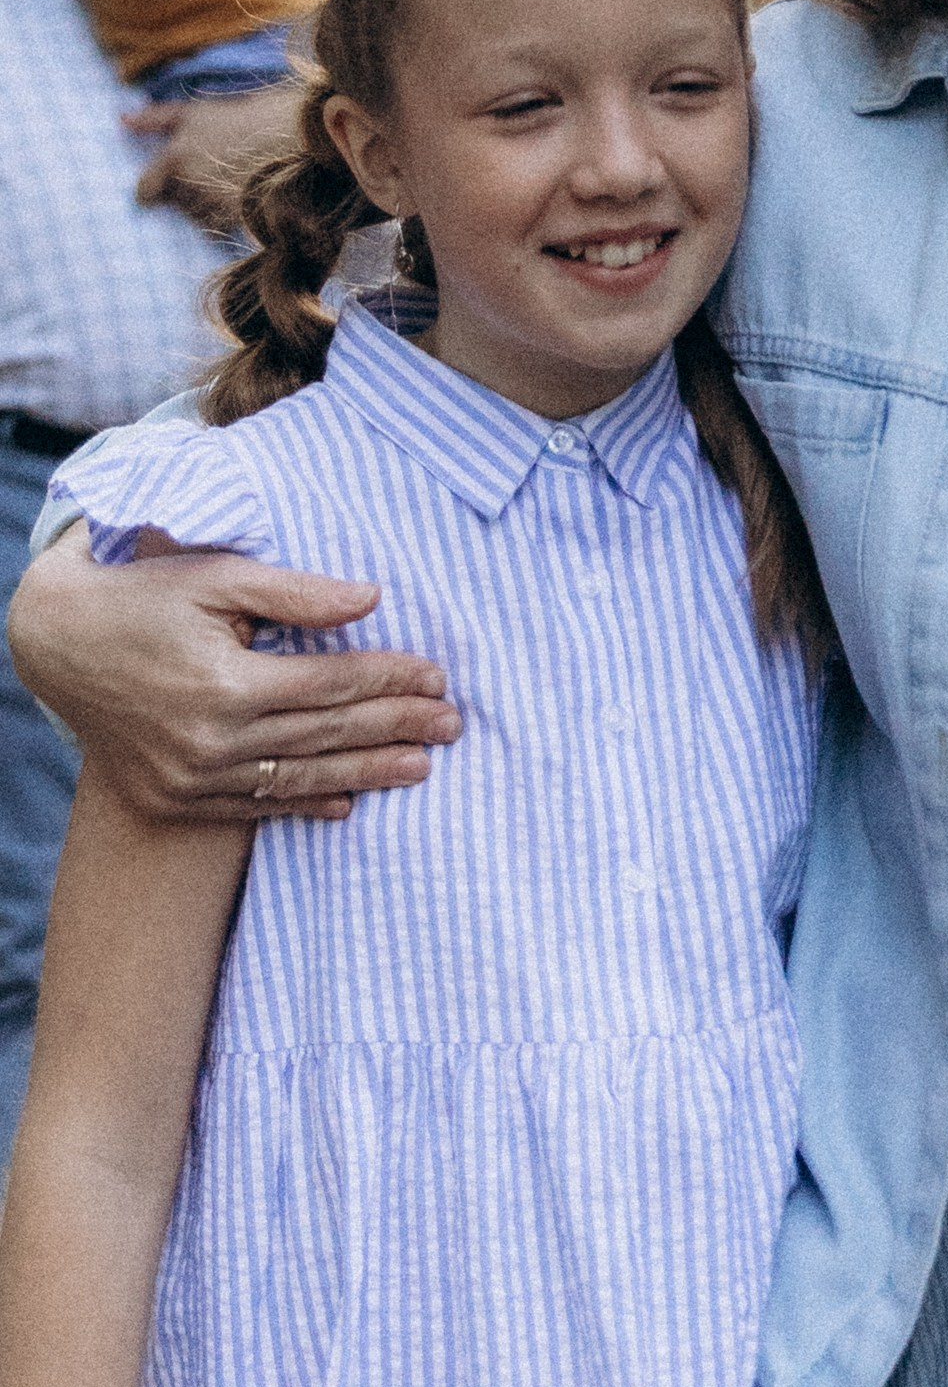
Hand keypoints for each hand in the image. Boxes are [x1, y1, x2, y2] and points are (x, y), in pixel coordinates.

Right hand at [7, 530, 457, 826]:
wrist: (56, 644)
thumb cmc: (145, 597)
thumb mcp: (217, 578)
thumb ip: (296, 593)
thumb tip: (373, 598)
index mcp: (227, 682)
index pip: (333, 683)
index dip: (391, 678)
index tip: (438, 676)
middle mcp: (211, 741)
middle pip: (327, 734)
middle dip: (396, 726)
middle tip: (452, 724)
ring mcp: (190, 779)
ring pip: (298, 779)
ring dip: (365, 772)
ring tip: (420, 767)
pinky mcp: (172, 800)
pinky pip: (252, 808)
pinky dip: (302, 806)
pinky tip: (347, 803)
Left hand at [125, 83, 296, 229]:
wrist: (282, 136)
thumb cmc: (233, 121)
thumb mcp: (192, 113)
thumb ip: (153, 118)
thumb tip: (121, 121)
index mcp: (173, 159)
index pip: (144, 191)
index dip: (149, 192)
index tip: (157, 190)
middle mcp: (188, 184)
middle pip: (170, 204)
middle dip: (180, 195)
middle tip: (201, 177)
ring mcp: (212, 202)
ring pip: (191, 216)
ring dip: (199, 207)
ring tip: (218, 185)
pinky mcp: (233, 217)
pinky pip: (213, 228)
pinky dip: (217, 219)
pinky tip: (229, 200)